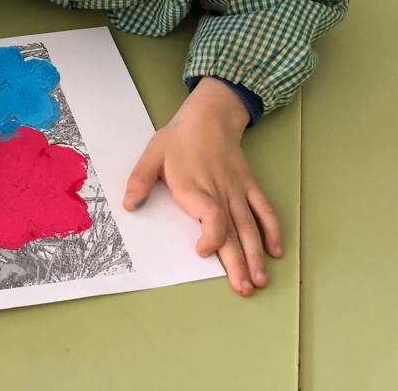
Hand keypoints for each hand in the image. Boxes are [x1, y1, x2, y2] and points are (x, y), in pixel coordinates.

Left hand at [122, 78, 282, 295]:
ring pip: (250, 226)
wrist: (209, 117)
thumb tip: (129, 204)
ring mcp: (238, 190)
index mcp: (195, 187)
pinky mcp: (249, 186)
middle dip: (239, 262)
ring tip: (260, 280)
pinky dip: (272, 229)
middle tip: (243, 289)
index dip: (211, 236)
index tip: (203, 252)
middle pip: (233, 230)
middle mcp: (220, 192)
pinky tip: (275, 251)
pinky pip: (264, 209)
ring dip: (256, 254)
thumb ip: (140, 180)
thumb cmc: (177, 139)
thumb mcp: (152, 155)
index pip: (211, 216)